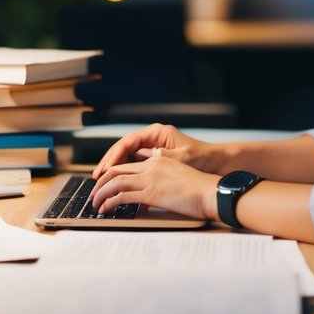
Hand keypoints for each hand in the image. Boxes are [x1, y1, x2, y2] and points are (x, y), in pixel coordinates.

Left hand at [91, 154, 218, 219]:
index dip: (110, 174)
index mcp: (157, 160)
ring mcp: (150, 178)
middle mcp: (150, 166)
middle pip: (115, 171)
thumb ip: (161, 178)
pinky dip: (109, 202)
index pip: (125, 164)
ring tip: (94, 204)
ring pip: (114, 182)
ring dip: (100, 194)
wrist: (210, 192)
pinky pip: (121, 196)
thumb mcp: (177, 176)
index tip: (102, 185)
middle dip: (100, 184)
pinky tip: (105, 209)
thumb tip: (148, 192)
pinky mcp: (151, 192)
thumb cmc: (199, 189)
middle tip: (93, 195)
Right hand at [92, 123, 221, 178]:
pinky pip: (133, 162)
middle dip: (109, 160)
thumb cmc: (202, 158)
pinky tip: (116, 181)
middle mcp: (152, 137)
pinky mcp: (154, 157)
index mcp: (157, 133)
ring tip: (102, 179)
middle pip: (123, 147)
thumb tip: (148, 160)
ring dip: (114, 166)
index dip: (114, 154)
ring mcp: (152, 146)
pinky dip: (124, 170)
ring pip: (126, 154)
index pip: (128, 141)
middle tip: (97, 175)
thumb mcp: (184, 158)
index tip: (106, 167)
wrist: (216, 162)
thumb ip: (166, 159)